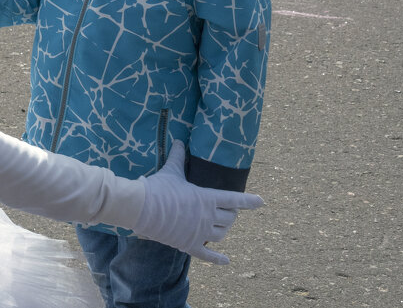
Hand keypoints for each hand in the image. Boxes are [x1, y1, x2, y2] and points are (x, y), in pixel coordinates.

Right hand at [133, 141, 264, 264]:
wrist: (141, 207)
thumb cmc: (158, 188)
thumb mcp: (171, 171)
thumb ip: (177, 156)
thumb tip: (178, 141)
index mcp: (206, 198)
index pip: (233, 199)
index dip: (248, 201)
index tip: (261, 202)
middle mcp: (207, 217)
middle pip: (230, 218)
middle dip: (231, 214)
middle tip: (227, 210)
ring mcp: (199, 233)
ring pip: (221, 235)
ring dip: (225, 230)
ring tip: (222, 226)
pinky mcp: (189, 244)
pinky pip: (207, 255)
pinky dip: (218, 259)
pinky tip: (226, 261)